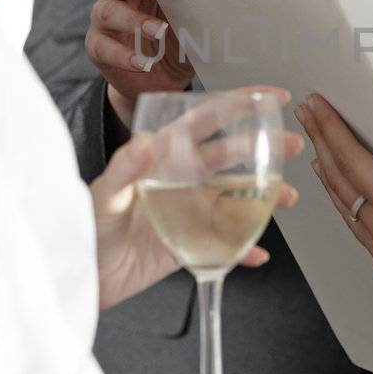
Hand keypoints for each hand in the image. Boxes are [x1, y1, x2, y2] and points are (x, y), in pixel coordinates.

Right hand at [84, 0, 194, 130]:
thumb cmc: (174, 41)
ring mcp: (104, 21)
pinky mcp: (98, 48)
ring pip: (109, 11)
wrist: (156, 81)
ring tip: (158, 30)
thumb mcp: (189, 20)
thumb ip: (199, 3)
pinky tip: (143, 62)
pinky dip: (125, 55)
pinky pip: (105, 48)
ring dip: (134, 20)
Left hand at [92, 89, 303, 310]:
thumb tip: (146, 140)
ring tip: (288, 198)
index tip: (268, 96)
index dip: (237, 104)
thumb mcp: (102, 195)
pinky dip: (244, 250)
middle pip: (230, 155)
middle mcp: (180, 179)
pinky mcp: (190, 244)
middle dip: (263, 146)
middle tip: (291, 144)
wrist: (81, 278)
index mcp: (162, 156)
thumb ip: (124, 169)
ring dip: (264, 196)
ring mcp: (188, 211)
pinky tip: (259, 253)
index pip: (205, 121)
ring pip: (235, 198)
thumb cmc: (84, 229)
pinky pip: (225, 245)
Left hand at [296, 94, 372, 373]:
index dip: (331, 129)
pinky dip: (346, 207)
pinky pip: (357, 227)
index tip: (315, 105)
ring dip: (328, 175)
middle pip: (339, 177)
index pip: (353, 160)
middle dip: (320, 142)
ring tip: (318, 156)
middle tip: (306, 117)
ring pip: (343, 204)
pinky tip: (353, 210)